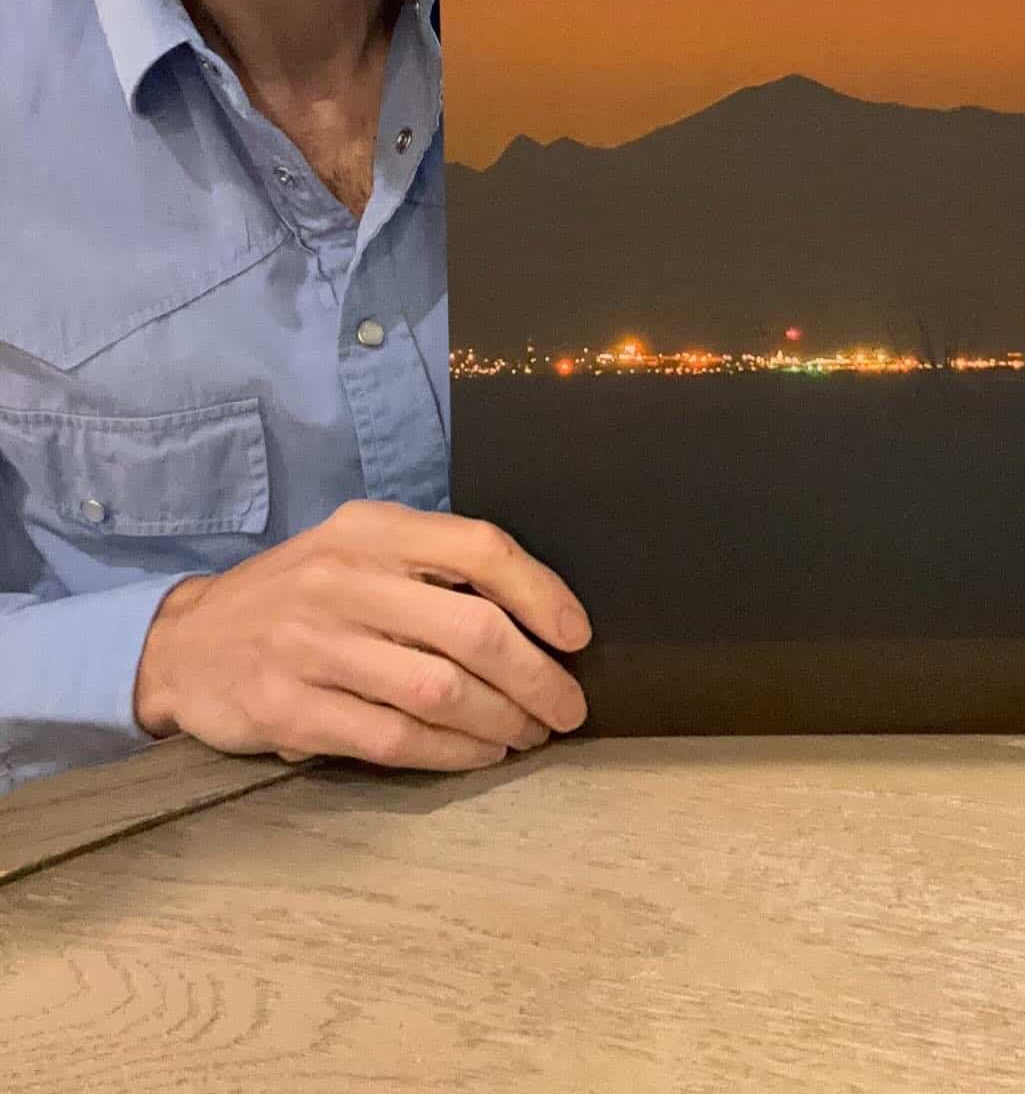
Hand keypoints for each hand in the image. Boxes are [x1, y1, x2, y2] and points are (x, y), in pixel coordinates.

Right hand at [133, 500, 590, 770]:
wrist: (187, 642)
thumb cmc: (299, 595)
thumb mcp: (357, 550)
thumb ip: (431, 566)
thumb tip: (536, 611)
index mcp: (372, 529)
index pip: (480, 548)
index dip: (542, 593)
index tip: (577, 635)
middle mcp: (344, 579)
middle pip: (472, 628)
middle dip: (536, 676)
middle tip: (567, 707)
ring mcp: (313, 645)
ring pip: (440, 690)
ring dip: (501, 721)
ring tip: (529, 734)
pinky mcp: (289, 708)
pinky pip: (393, 738)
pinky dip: (451, 753)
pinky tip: (479, 755)